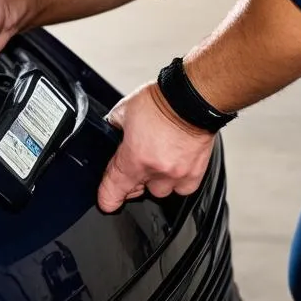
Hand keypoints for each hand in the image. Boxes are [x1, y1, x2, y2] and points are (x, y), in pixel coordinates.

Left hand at [97, 83, 215, 212]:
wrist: (191, 99)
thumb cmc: (162, 101)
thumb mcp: (125, 109)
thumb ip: (115, 124)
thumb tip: (112, 128)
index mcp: (134, 158)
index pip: (113, 191)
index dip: (106, 198)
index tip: (106, 200)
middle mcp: (156, 171)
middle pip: (138, 192)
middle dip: (133, 180)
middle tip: (136, 161)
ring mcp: (177, 175)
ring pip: (161, 191)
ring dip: (156, 180)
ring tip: (157, 159)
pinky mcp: (195, 174)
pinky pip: (183, 188)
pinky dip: (177, 180)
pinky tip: (174, 164)